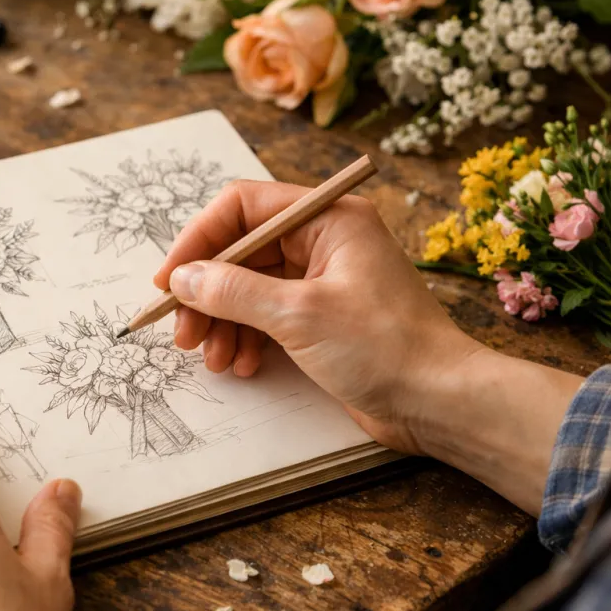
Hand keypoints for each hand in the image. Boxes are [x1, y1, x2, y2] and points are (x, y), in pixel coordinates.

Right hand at [154, 180, 581, 512]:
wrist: (440, 402)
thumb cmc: (386, 348)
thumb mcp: (298, 315)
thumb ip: (233, 291)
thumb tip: (184, 278)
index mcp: (327, 218)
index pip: (242, 207)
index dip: (199, 240)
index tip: (171, 280)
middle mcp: (323, 241)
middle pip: (240, 250)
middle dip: (206, 291)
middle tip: (183, 330)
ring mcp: (320, 279)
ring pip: (247, 287)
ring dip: (221, 320)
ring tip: (211, 357)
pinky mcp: (319, 317)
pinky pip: (264, 315)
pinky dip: (244, 337)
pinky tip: (239, 364)